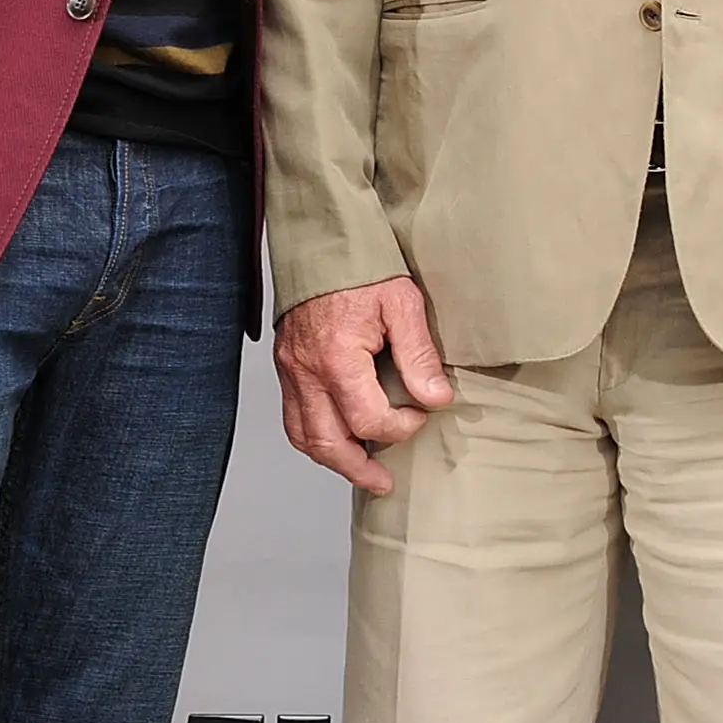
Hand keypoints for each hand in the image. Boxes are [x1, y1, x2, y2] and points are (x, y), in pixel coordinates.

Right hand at [274, 276, 454, 495]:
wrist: (321, 239)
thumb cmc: (363, 267)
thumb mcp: (402, 302)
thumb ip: (418, 354)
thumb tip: (436, 398)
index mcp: (337, 357)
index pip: (367, 419)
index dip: (400, 425)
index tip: (422, 411)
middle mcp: (307, 371)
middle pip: (326, 442)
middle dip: (357, 468)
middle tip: (384, 482)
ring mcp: (291, 370)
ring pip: (303, 435)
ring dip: (333, 458)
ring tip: (362, 470)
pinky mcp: (286, 366)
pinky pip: (292, 416)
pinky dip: (313, 436)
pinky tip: (337, 439)